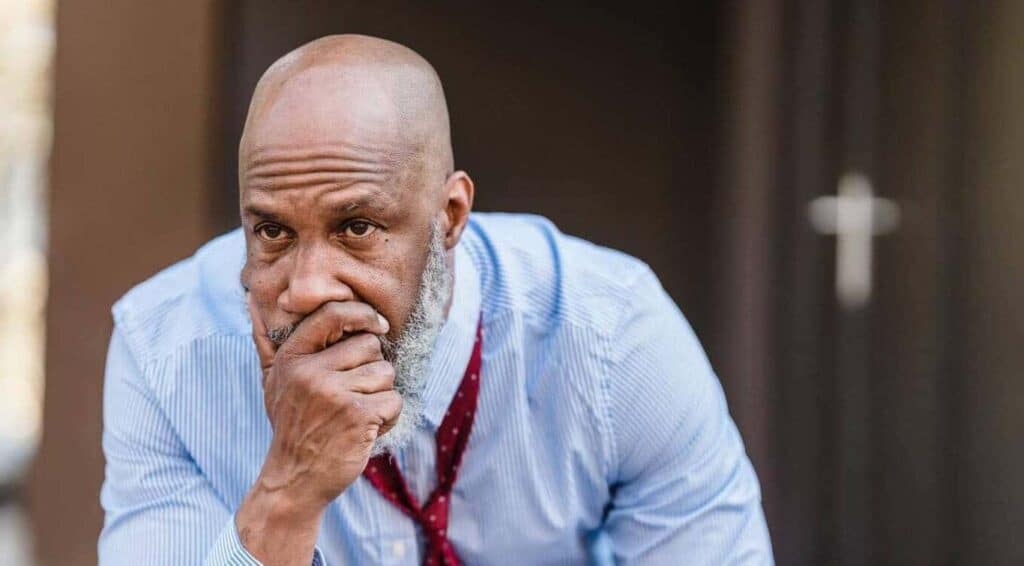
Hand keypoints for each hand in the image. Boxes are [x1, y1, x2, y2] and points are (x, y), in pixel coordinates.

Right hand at [236, 296, 401, 564]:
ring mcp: (334, 394)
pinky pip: (393, 400)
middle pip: (370, 345)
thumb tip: (250, 297)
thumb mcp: (271, 380)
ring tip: (356, 413)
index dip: (362, 315)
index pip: (334, 314)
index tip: (377, 327)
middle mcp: (310, 372)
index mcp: (292, 358)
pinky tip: (366, 429)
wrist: (294, 478)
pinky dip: (388, 417)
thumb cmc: (290, 424)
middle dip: (371, 368)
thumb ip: (266, 340)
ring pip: (385, 373)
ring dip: (380, 395)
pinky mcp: (357, 416)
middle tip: (353, 393)